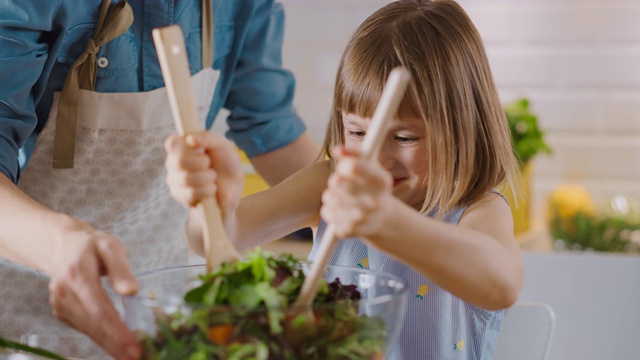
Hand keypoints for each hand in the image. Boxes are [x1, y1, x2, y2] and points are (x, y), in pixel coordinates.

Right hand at [48, 220, 140, 359]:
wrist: (64, 247)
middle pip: (93, 324)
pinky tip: (117, 345)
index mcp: (77, 274)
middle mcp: (64, 292)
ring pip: (88, 330)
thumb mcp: (110, 246)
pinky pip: (84, 328)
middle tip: (136, 356)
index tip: (133, 344)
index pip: (99, 308)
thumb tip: (132, 290)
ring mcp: (60, 304)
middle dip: (115, 343)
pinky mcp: (62, 312)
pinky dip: (101, 338)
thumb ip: (121, 268)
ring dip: (109, 345)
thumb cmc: (92, 246)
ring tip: (129, 354)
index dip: (116, 329)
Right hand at [164, 131, 243, 215]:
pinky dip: (207, 190)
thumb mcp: (222, 145)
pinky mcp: (181, 197)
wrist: (234, 187)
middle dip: (203, 162)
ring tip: (213, 177)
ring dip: (207, 177)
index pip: (172, 143)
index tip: (201, 150)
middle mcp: (173, 163)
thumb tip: (190, 139)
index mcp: (181, 147)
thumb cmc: (225, 163)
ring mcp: (175, 180)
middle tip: (210, 165)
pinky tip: (211, 189)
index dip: (187, 147)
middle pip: (180, 161)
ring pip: (186, 178)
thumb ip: (208, 138)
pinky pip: (191, 193)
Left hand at [320, 146, 392, 237]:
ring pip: (329, 196)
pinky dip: (330, 209)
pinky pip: (327, 212)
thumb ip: (355, 154)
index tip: (345, 167)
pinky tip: (341, 210)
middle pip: (336, 181)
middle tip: (341, 182)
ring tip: (341, 196)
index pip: (351, 166)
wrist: (380, 218)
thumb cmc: (372, 186)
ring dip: (331, 194)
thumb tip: (338, 150)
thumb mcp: (370, 167)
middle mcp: (375, 202)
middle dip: (335, 180)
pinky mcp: (349, 230)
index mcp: (382, 182)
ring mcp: (362, 218)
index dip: (344, 165)